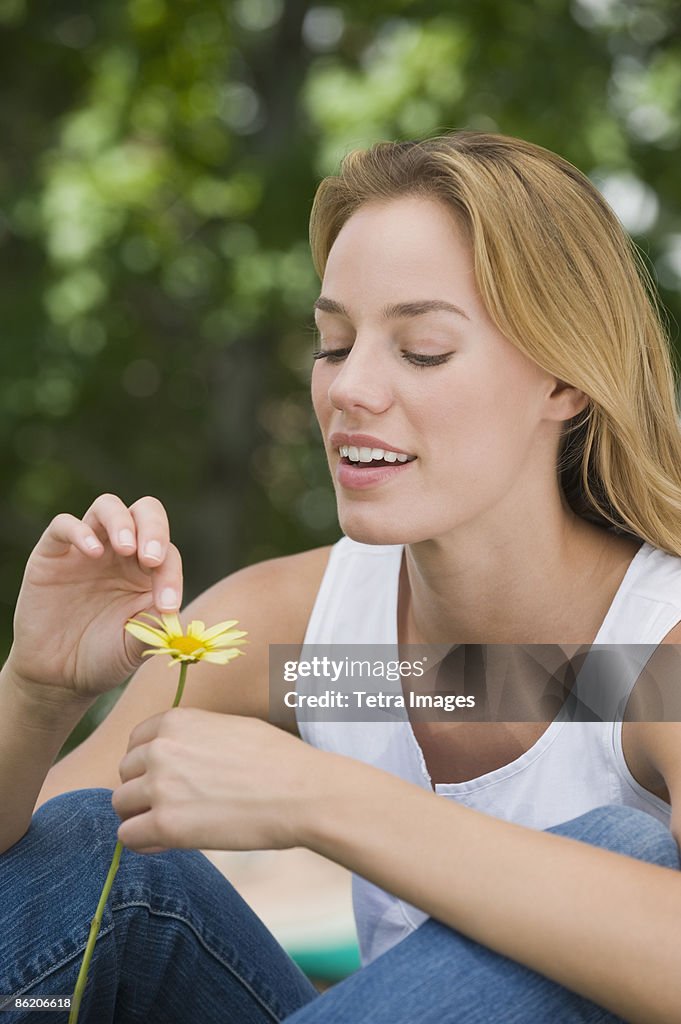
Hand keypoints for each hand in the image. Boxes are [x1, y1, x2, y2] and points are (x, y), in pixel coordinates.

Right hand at [6, 494, 182, 703]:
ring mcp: (87, 548)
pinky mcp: (53, 553)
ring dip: (121, 522)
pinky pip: (63, 524)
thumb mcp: (136, 644)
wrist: (59, 675)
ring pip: (108, 506)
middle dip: (155, 528)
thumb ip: (156, 626)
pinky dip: (79, 532)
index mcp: (148, 569)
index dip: (171, 575)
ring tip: (127, 548)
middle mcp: (120, 552)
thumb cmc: (105, 655)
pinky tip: (92, 553)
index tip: (167, 606)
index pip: (168, 553)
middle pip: (145, 512)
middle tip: (152, 559)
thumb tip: (176, 616)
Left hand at [112, 708, 327, 852]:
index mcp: (176, 721)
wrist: (302, 792)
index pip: (135, 742)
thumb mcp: (229, 728)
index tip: (169, 777)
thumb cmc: (277, 760)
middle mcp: (160, 749)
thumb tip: (176, 756)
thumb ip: (193, 737)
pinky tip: (171, 842)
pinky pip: (129, 837)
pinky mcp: (166, 825)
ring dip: (142, 816)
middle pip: (125, 773)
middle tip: (176, 804)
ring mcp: (160, 787)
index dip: (149, 763)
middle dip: (144, 789)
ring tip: (174, 823)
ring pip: (121, 804)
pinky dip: (145, 842)